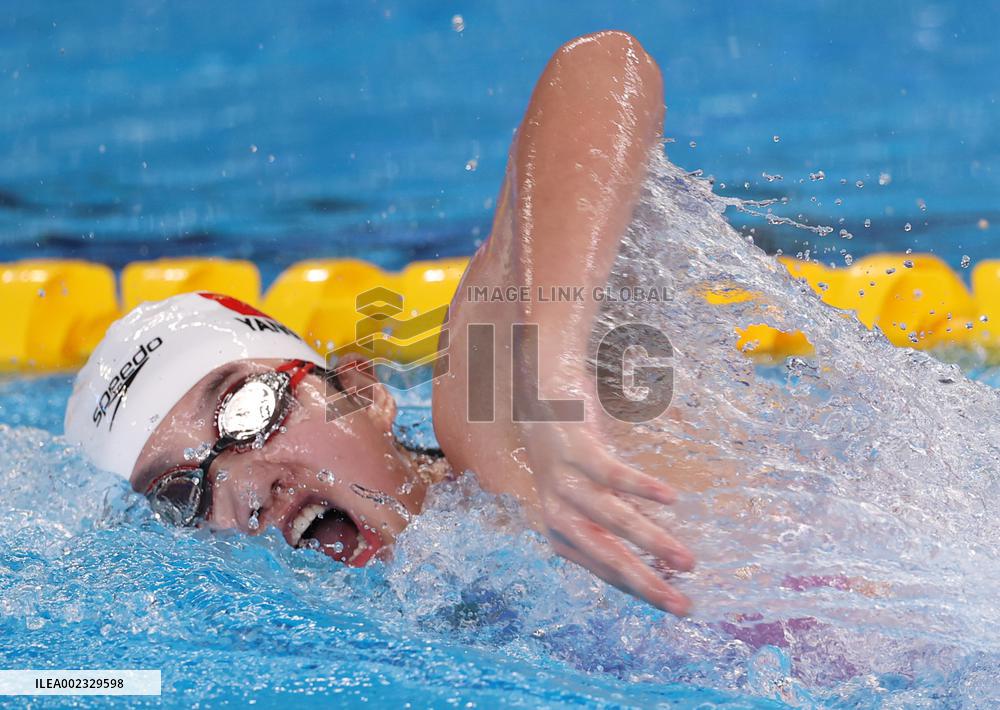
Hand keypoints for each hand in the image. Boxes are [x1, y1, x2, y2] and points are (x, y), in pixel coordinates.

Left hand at [518, 417, 694, 615]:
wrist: (537, 404)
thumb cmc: (571, 458)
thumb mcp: (589, 498)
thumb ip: (619, 525)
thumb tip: (664, 557)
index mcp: (562, 534)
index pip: (606, 571)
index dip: (640, 590)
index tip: (675, 606)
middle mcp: (558, 514)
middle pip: (608, 556)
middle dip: (647, 584)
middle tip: (683, 606)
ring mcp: (566, 482)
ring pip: (613, 519)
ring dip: (652, 541)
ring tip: (687, 560)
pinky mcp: (577, 451)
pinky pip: (613, 474)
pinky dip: (642, 488)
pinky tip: (670, 498)